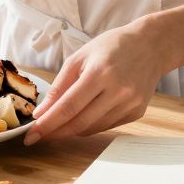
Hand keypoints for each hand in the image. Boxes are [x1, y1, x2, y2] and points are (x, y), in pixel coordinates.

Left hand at [24, 20, 170, 144]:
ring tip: (56, 127)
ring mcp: (130, 104)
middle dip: (56, 132)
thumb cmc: (111, 47)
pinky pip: (106, 125)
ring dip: (71, 130)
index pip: (68, 106)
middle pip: (80, 122)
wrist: (151, 46)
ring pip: (93, 128)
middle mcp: (118, 91)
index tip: (32, 134)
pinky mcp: (137, 112)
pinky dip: (89, 126)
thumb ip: (59, 86)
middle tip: (38, 137)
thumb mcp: (80, 57)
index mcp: (100, 73)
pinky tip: (80, 119)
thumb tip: (42, 113)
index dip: (48, 123)